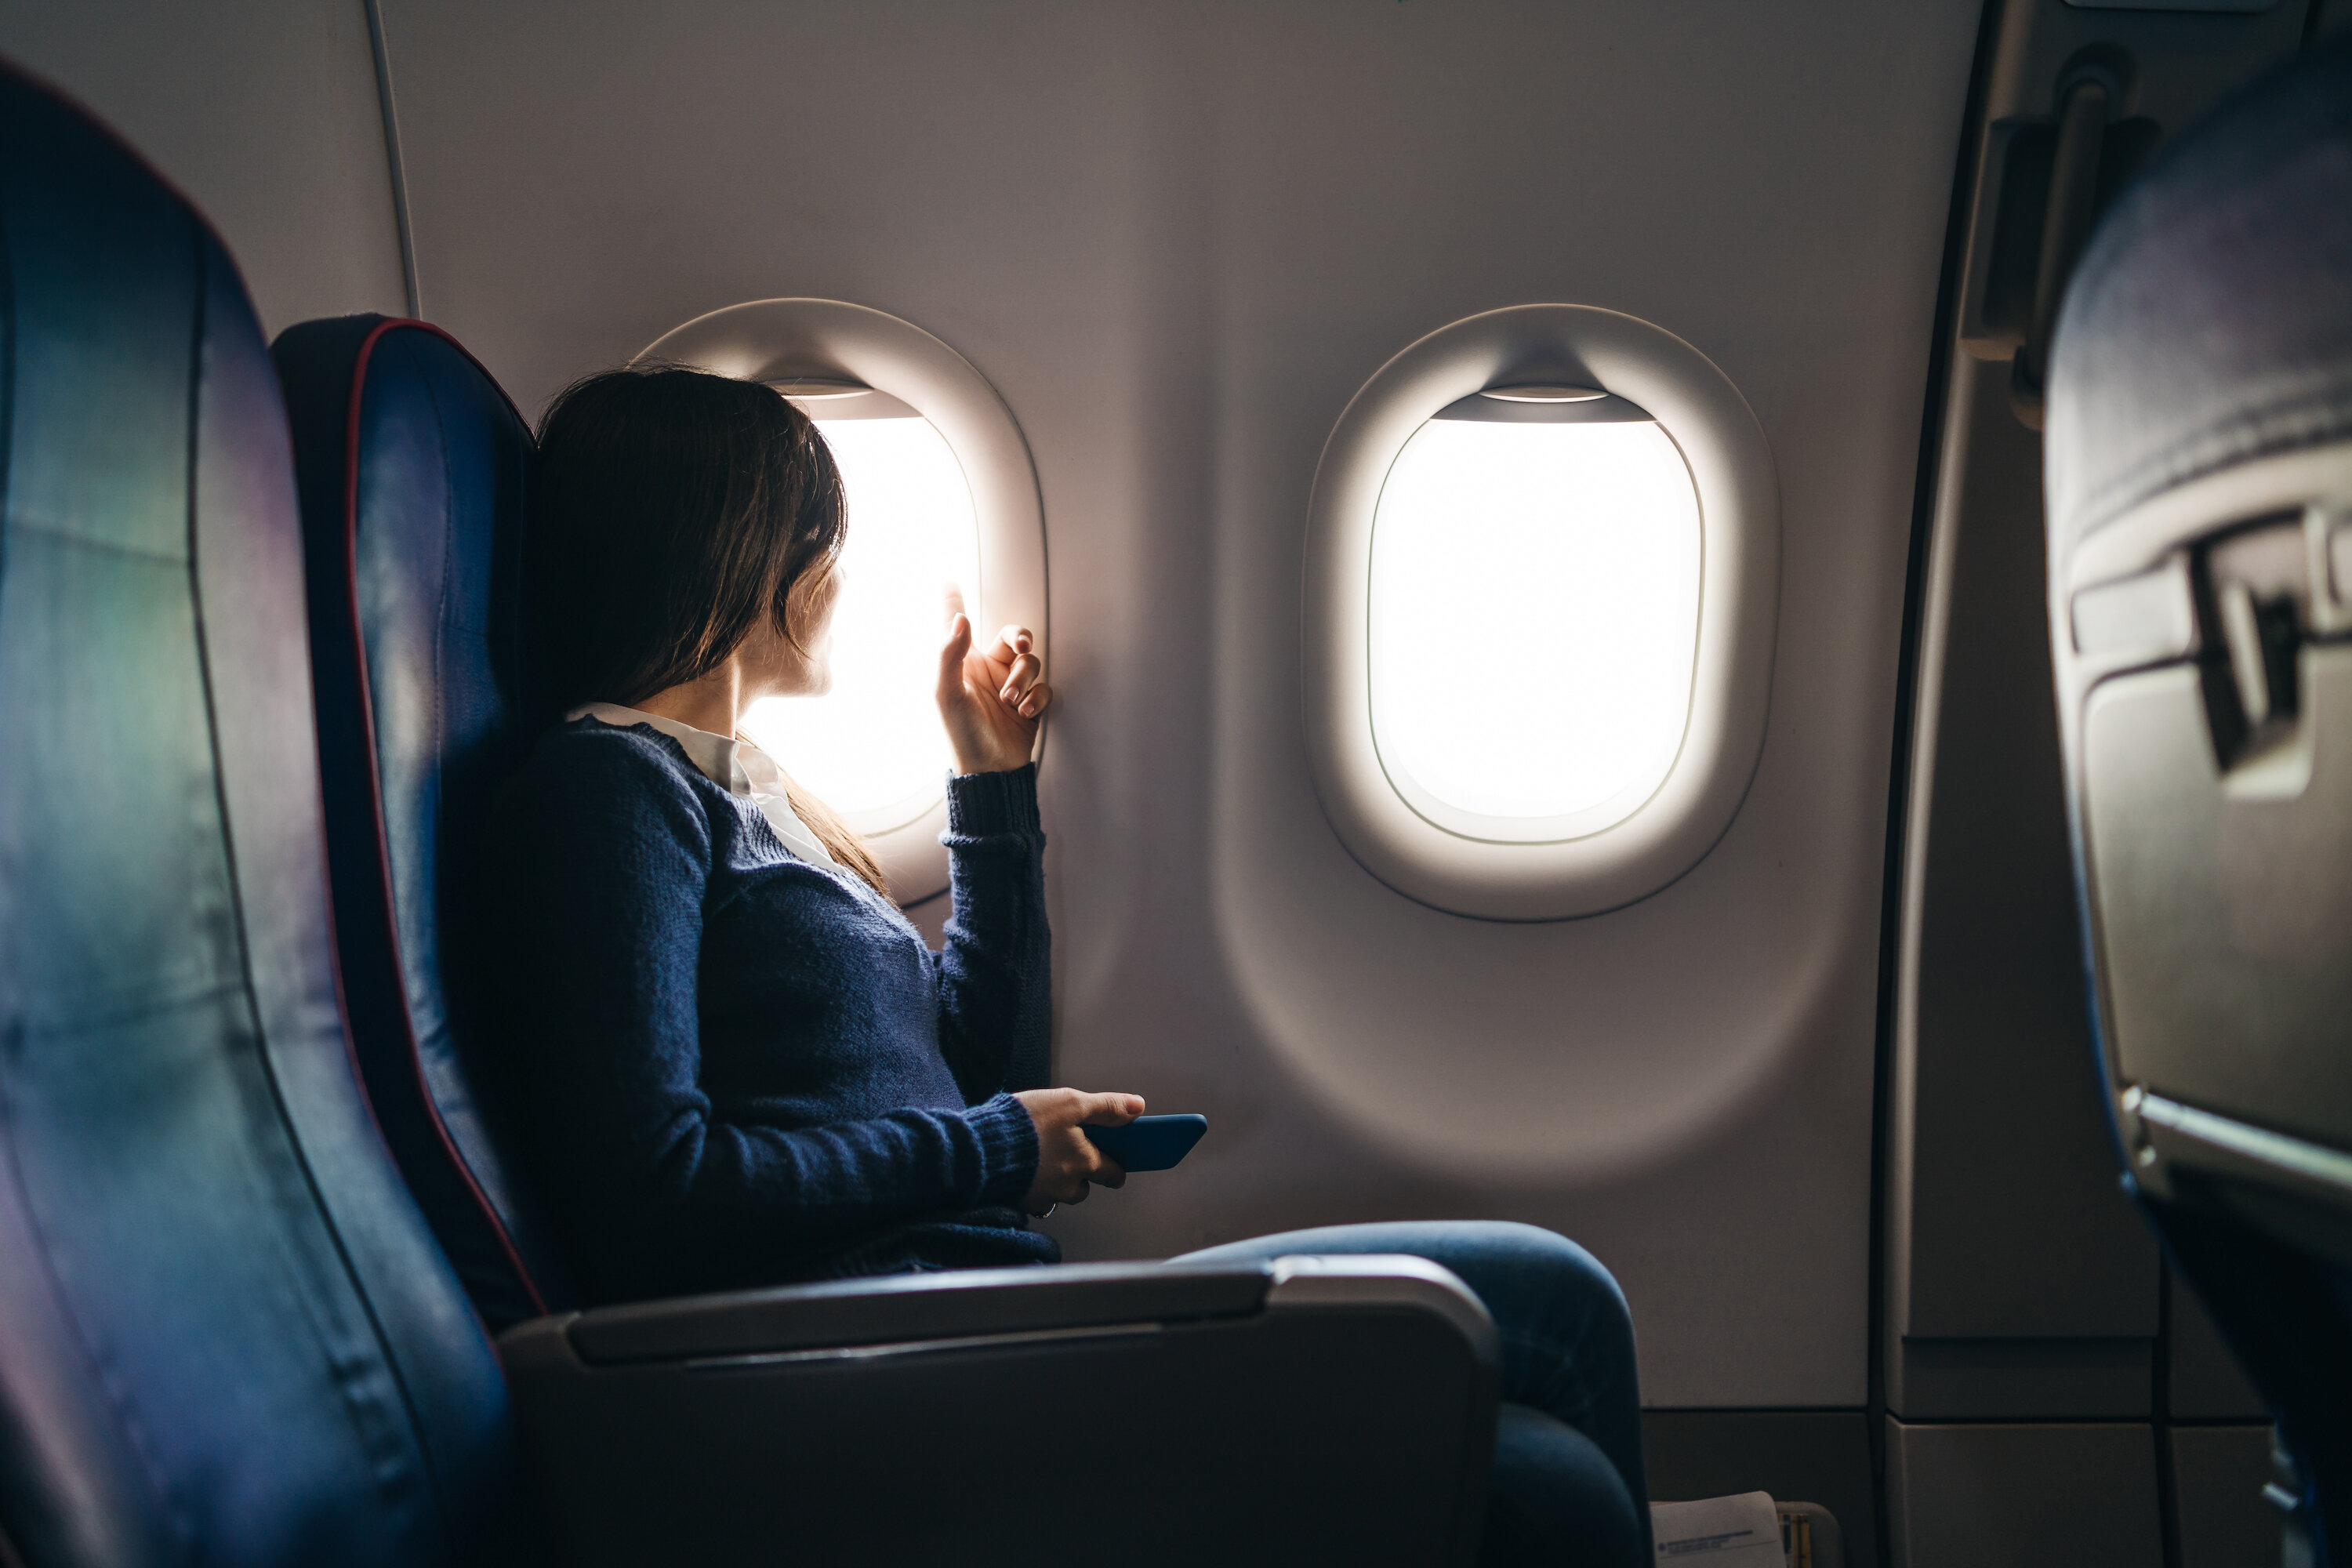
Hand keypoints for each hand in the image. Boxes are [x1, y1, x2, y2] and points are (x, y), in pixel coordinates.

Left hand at [937, 586, 1049, 774]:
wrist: (991, 771)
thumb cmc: (961, 735)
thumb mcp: (946, 693)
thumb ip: (949, 654)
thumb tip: (960, 619)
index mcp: (963, 665)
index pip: (957, 627)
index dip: (953, 603)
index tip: (949, 582)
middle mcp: (988, 672)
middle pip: (1012, 637)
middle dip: (1021, 637)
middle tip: (1022, 646)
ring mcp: (1011, 687)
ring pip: (1032, 662)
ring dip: (1024, 678)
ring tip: (1011, 700)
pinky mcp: (1030, 704)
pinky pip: (1044, 687)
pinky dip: (1036, 697)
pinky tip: (1023, 712)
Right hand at [1014, 1088, 1143, 1213]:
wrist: (982, 1147)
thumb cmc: (1028, 1122)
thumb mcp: (1070, 1103)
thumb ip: (1106, 1106)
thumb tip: (1138, 1106)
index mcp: (1085, 1162)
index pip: (1113, 1173)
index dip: (1115, 1166)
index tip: (1112, 1162)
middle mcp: (1068, 1186)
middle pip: (1084, 1188)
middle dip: (1083, 1176)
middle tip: (1069, 1155)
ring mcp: (1044, 1197)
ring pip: (1060, 1194)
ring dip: (1057, 1182)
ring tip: (1041, 1158)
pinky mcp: (1020, 1202)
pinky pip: (1035, 1198)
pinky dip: (1033, 1186)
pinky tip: (1023, 1168)